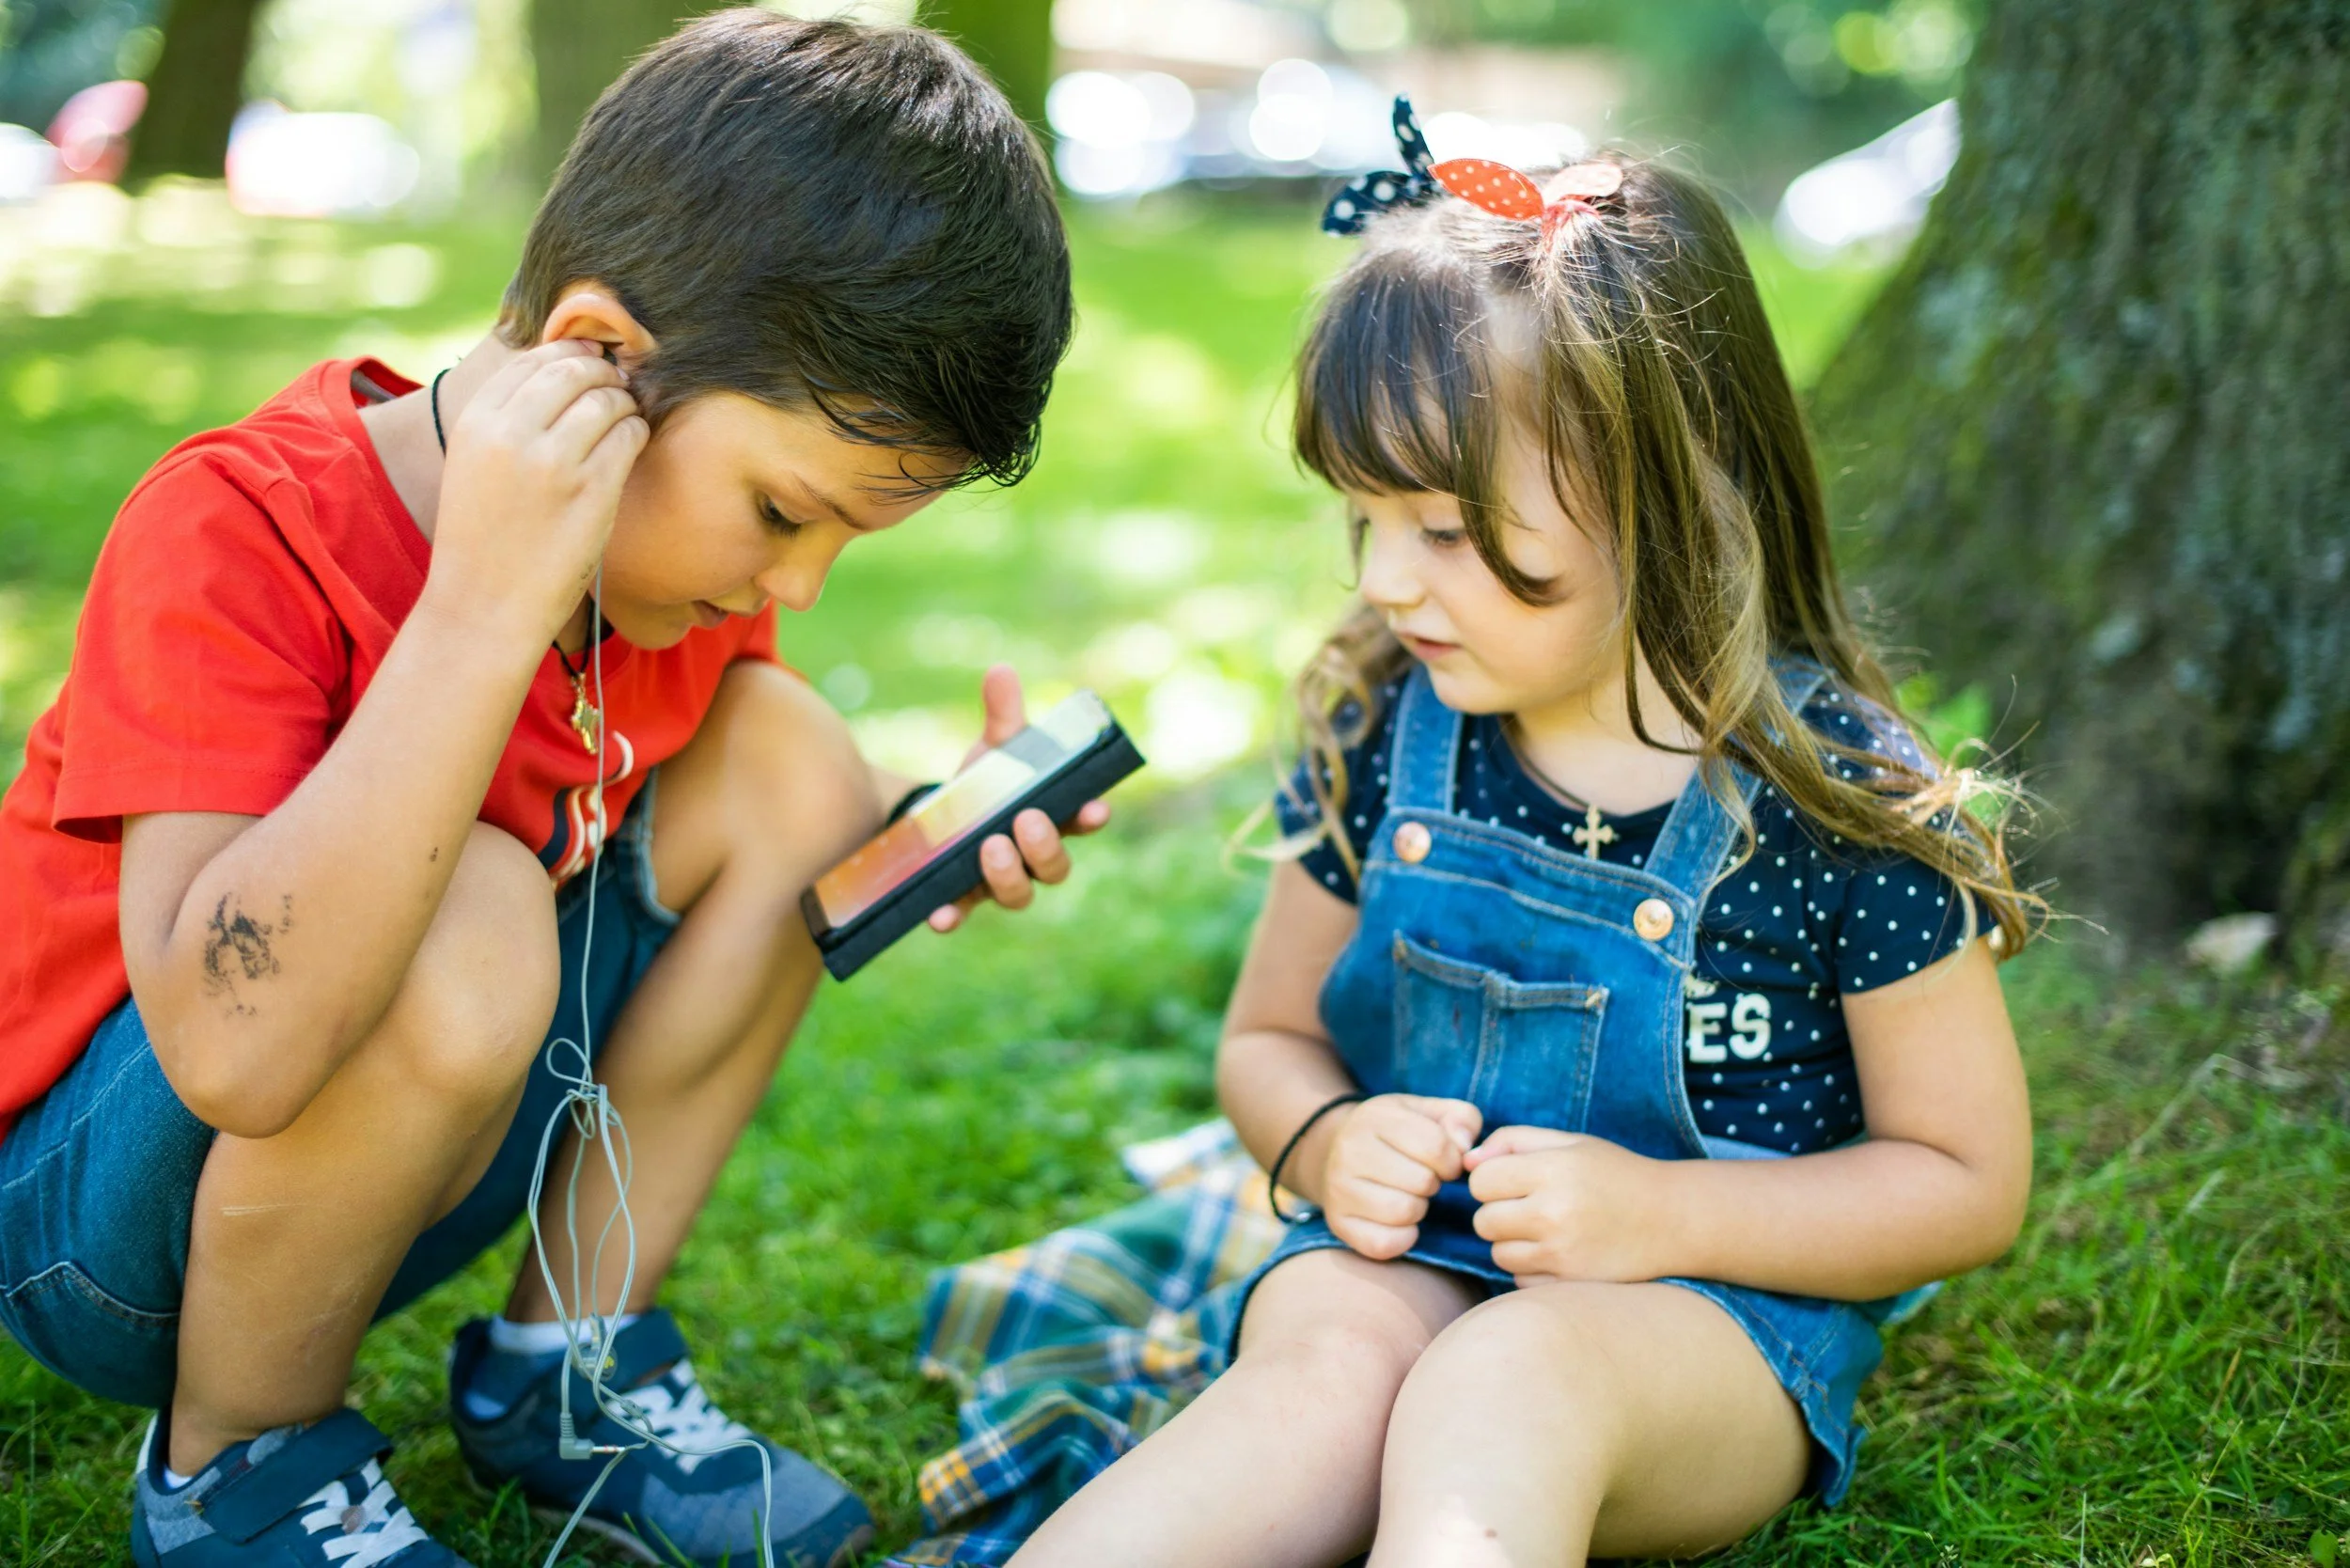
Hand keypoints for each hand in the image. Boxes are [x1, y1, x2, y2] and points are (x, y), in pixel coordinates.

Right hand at [422, 340, 646, 651]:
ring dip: (624, 401)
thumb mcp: (474, 467)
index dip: (567, 355)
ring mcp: (554, 461)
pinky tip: (632, 444)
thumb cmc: (484, 539)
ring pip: (606, 399)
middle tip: (616, 384)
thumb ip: (506, 422)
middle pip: (573, 370)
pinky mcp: (593, 490)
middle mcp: (511, 433)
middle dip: (601, 372)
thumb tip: (558, 372)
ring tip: (625, 416)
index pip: (531, 360)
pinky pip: (628, 435)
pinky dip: (637, 431)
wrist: (483, 607)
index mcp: (476, 422)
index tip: (587, 363)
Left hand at [927, 664, 1110, 932]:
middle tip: (1027, 821)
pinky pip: (961, 913)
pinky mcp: (961, 897)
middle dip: (1046, 847)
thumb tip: (1000, 671)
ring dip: (1009, 875)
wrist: (940, 817)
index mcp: (1052, 817)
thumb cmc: (986, 783)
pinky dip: (952, 916)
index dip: (1092, 817)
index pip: (1082, 821)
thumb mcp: (995, 748)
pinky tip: (940, 915)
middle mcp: (1031, 858)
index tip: (1096, 808)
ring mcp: (998, 881)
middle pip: (1055, 868)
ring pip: (1019, 895)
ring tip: (991, 847)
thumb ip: (1003, 715)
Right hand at [1314, 1093, 1482, 1260]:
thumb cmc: (1394, 1132)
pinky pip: (1384, 1243)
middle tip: (1423, 1179)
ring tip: (1409, 1195)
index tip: (1444, 1163)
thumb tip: (1465, 1150)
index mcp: (1374, 1118)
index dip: (1452, 1160)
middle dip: (1433, 1183)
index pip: (1435, 1146)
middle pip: (1422, 1181)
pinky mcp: (1339, 1222)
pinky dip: (1402, 1237)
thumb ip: (1461, 1119)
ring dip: (1418, 1208)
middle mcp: (1350, 1150)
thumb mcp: (1428, 1112)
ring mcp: (1339, 1188)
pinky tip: (1400, 1221)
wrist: (1335, 1150)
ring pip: (1402, 1212)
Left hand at [1464, 1126, 1675, 1286]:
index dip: (1492, 1179)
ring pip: (1498, 1254)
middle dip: (1498, 1212)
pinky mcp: (1570, 1284)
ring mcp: (1562, 1255)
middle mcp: (1554, 1214)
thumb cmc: (1615, 1174)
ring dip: (1512, 1242)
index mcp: (1552, 1171)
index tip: (1514, 1180)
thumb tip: (1468, 1161)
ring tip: (1546, 1229)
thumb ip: (1513, 1141)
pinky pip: (1520, 1279)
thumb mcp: (1569, 1142)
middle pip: (1483, 1221)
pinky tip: (1559, 1253)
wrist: (1672, 1220)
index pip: (1480, 1181)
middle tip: (1529, 1206)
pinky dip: (1531, 1268)